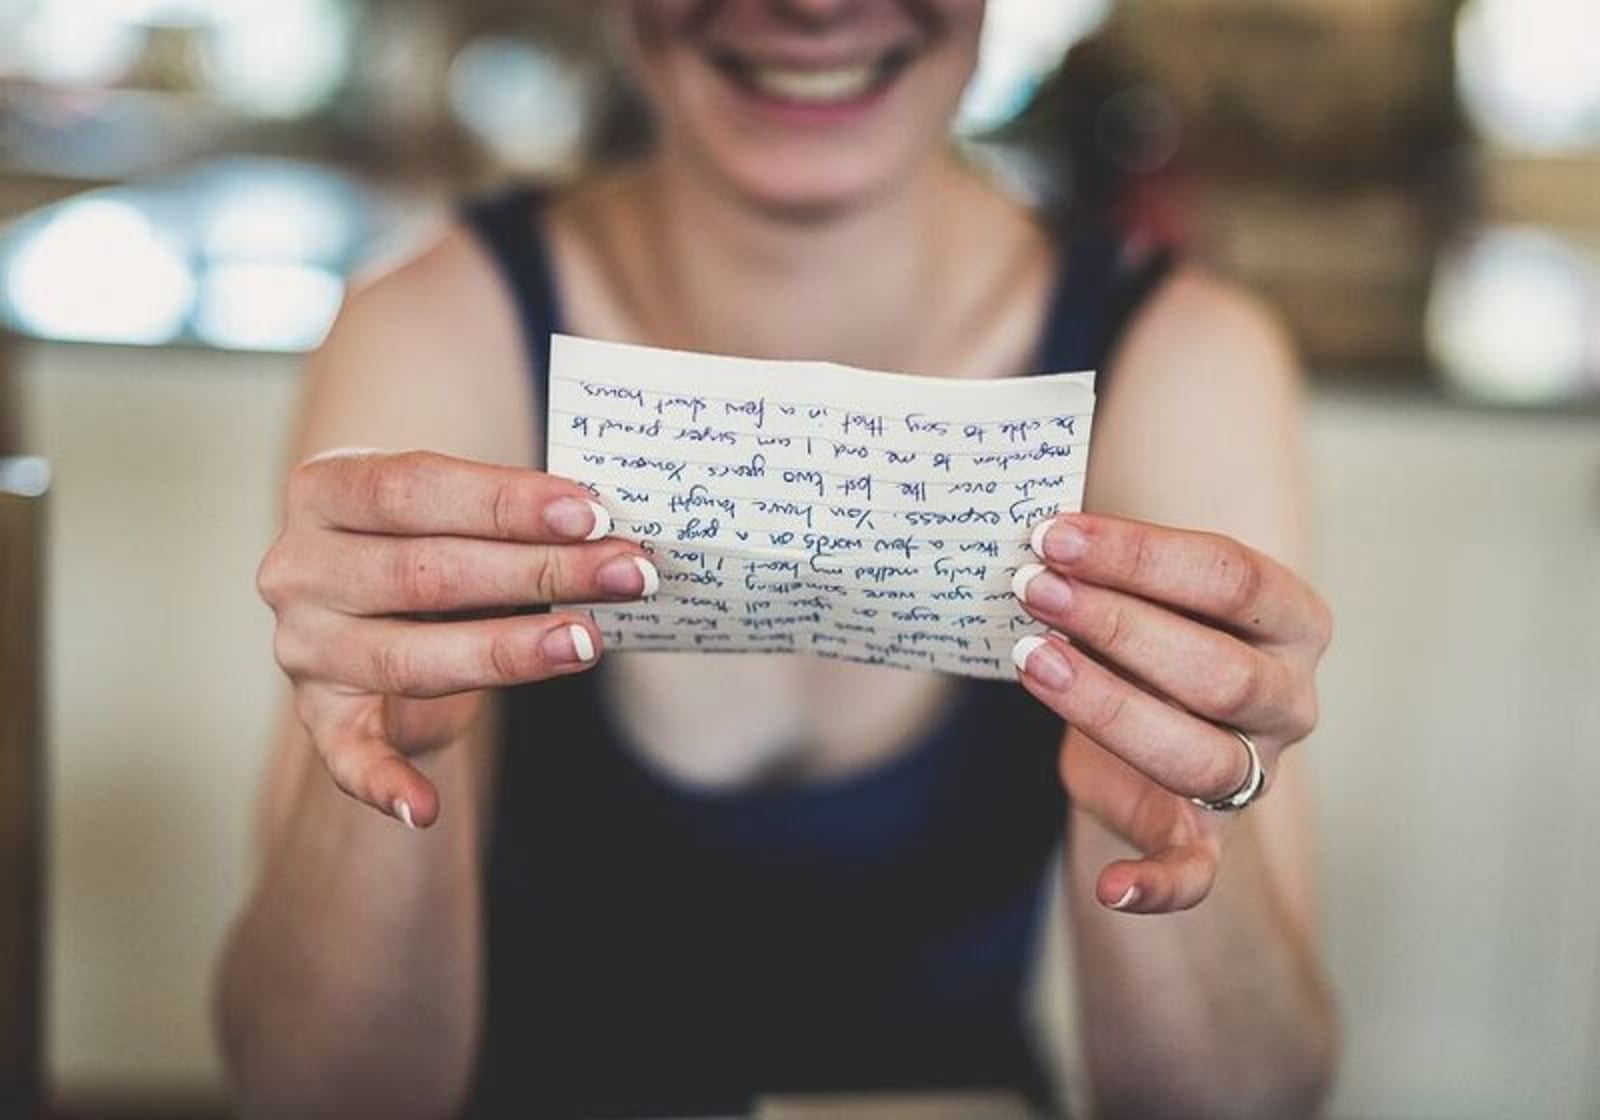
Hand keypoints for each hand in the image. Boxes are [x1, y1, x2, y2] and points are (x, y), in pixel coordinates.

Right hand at [257, 449, 656, 827]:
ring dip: (508, 653)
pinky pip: (349, 758)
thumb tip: (607, 529)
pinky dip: (384, 784)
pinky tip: (424, 809)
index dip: (505, 502)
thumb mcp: (454, 513)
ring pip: (409, 657)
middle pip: (425, 572)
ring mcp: (304, 648)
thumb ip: (507, 517)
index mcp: (325, 490)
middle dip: (539, 572)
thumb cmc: (432, 541)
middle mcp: (298, 568)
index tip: (591, 513)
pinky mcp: (319, 717)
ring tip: (587, 642)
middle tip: (628, 572)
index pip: (415, 488)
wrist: (373, 606)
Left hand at [1010, 513, 1331, 913]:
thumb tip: (1037, 533)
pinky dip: (1159, 885)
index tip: (1053, 535)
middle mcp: (1291, 697)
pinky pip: (1198, 873)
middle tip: (1033, 590)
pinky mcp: (1210, 837)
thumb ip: (1112, 569)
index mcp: (1292, 619)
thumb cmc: (1145, 637)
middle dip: (1116, 624)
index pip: (1229, 576)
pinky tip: (1114, 890)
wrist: (1152, 729)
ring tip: (1029, 659)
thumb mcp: (1142, 593)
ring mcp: (1257, 771)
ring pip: (1198, 755)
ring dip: (1107, 707)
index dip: (1137, 554)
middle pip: (1217, 669)